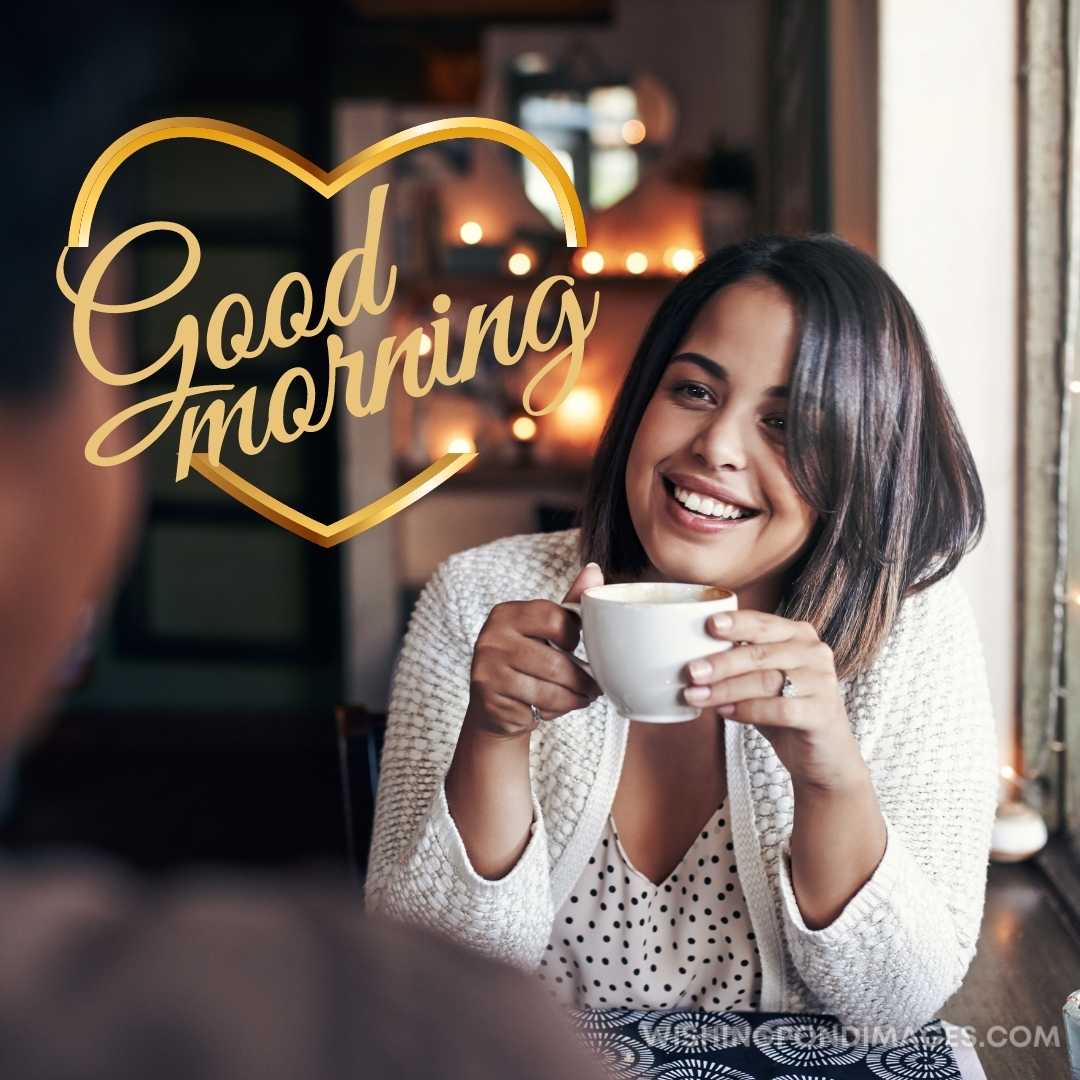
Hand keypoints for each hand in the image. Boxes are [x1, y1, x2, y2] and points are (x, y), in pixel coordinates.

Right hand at [464, 562, 603, 739]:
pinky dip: (561, 708)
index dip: (574, 635)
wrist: (496, 709)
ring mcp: (488, 667)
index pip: (554, 617)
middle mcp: (492, 636)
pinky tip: (563, 706)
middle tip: (594, 684)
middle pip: (556, 658)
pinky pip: (541, 703)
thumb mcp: (546, 632)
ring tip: (585, 695)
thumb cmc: (527, 665)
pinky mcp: (490, 695)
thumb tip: (594, 569)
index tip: (578, 647)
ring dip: (576, 694)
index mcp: (506, 613)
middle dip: (582, 676)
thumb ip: (570, 603)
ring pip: (551, 684)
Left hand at [682, 609, 865, 792]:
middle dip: (721, 663)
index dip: (736, 623)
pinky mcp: (822, 712)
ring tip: (697, 696)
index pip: (763, 623)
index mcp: (798, 634)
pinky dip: (748, 710)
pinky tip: (725, 713)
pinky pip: (779, 709)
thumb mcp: (763, 678)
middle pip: (760, 654)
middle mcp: (814, 652)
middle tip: (691, 672)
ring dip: (726, 689)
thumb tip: (693, 660)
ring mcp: (822, 682)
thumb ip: (739, 662)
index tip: (709, 625)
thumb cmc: (783, 707)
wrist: (822, 752)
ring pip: (766, 681)